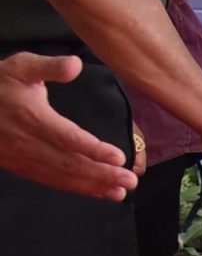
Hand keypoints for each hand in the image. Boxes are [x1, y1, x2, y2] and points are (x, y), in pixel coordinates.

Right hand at [0, 54, 136, 198]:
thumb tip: (75, 64)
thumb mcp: (21, 66)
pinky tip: (97, 191)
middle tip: (130, 180)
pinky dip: (75, 187)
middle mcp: (26, 141)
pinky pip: (49, 179)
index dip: (92, 149)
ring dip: (91, 185)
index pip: (66, 137)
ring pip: (60, 175)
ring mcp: (21, 157)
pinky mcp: (18, 166)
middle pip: (67, 162)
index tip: (118, 156)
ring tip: (120, 191)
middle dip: (101, 174)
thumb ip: (49, 66)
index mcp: (31, 116)